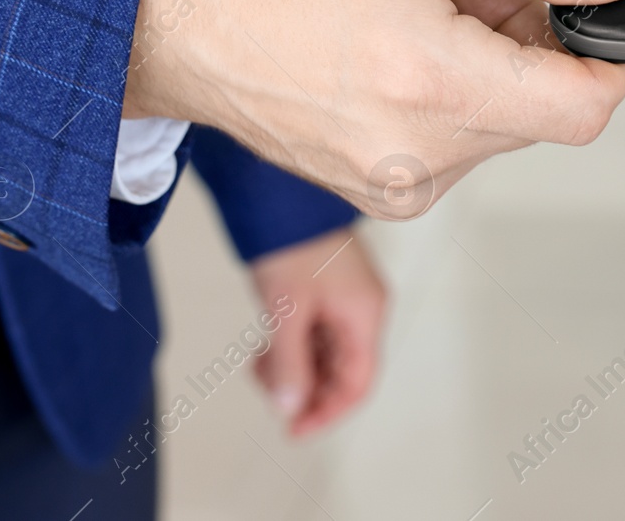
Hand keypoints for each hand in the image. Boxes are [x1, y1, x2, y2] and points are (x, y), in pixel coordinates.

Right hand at [124, 0, 624, 215]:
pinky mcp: (384, 195)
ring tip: (421, 17)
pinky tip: (401, 56)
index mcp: (432, 80)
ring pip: (505, 129)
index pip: (584, 108)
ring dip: (492, 71)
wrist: (176, 25)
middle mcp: (420, 152)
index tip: (590, 18)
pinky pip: (461, 147)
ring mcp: (399, 185)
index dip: (609, 60)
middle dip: (535, 47)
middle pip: (545, 113)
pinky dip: (456, 100)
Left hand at [250, 227, 386, 435]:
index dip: (327, 412)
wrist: (281, 194)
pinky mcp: (327, 292)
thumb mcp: (286, 310)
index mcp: (365, 316)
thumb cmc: (292, 246)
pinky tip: (264, 347)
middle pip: (342, 372)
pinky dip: (291, 348)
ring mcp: (345, 301)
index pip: (357, 384)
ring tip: (259, 366)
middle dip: (306, 389)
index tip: (293, 430)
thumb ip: (289, 363)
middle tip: (268, 394)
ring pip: (325, 355)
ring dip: (294, 369)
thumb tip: (288, 408)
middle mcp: (362, 311)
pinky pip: (315, 335)